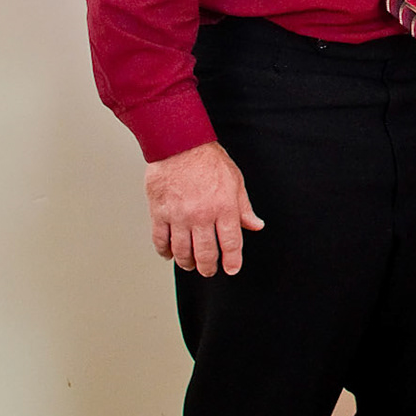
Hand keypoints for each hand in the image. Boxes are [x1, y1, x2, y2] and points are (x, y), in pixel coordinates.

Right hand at [145, 142, 262, 276]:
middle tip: (209, 271)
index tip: (231, 269)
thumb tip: (255, 225)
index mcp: (224, 208)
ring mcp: (179, 216)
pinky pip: (160, 240)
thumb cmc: (208, 160)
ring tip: (190, 265)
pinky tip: (170, 254)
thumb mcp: (236, 181)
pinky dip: (165, 251)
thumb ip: (244, 207)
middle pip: (205, 252)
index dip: (232, 261)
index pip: (231, 243)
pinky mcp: (159, 213)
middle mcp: (201, 215)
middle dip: (208, 267)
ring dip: (187, 262)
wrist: (179, 145)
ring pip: (182, 251)